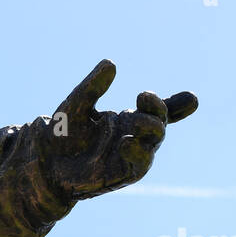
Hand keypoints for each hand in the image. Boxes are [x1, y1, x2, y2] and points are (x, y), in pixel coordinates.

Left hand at [44, 59, 197, 199]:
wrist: (44, 164)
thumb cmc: (61, 135)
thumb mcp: (76, 106)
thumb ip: (92, 87)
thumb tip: (111, 63)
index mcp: (125, 120)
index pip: (156, 111)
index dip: (177, 105)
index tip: (191, 98)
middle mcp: (132, 136)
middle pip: (158, 122)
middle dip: (156, 109)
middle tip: (142, 96)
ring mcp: (128, 155)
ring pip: (153, 143)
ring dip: (151, 129)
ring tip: (136, 120)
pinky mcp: (121, 174)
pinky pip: (138, 165)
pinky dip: (137, 153)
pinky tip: (127, 143)